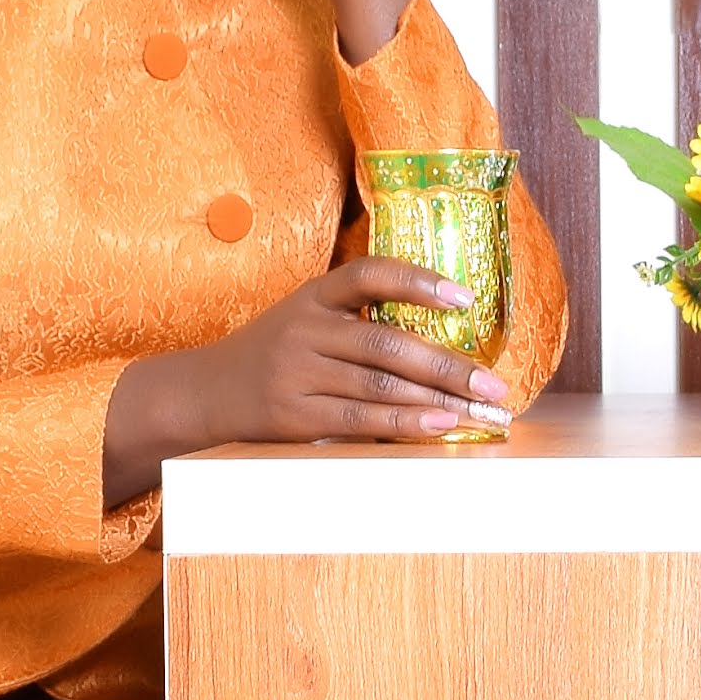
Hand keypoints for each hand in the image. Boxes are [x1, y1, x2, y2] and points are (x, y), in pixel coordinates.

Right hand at [102, 263, 509, 501]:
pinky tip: (442, 425)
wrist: (204, 394)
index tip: (465, 296)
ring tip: (482, 413)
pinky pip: (361, 420)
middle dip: (450, 365)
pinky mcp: (296, 416)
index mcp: (313, 295)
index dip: (418, 281)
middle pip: (389, 343)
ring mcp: (299, 374)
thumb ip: (358, 318)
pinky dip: (407, 424)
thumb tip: (441, 334)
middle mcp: (305, 329)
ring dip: (440, 401)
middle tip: (496, 384)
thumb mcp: (306, 319)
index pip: (369, 274)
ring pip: (381, 385)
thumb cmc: (274, 355)